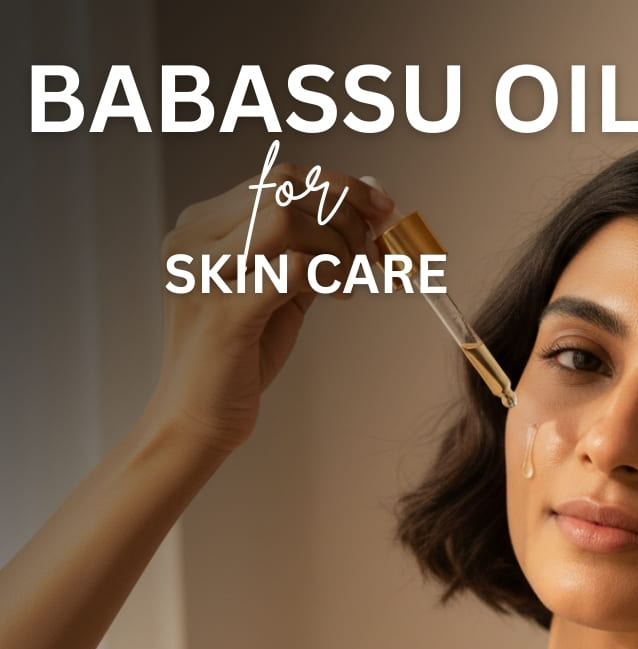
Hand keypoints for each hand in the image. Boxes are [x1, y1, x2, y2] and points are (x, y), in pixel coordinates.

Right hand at [151, 163, 393, 453]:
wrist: (199, 417)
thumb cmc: (239, 357)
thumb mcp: (281, 293)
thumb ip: (317, 251)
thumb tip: (369, 210)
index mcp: (202, 227)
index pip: (278, 178)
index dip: (339, 188)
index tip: (380, 206)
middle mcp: (192, 240)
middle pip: (283, 189)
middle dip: (344, 214)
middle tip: (369, 249)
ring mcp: (201, 273)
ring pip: (284, 219)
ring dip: (335, 245)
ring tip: (348, 278)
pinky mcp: (222, 312)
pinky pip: (288, 269)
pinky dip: (326, 273)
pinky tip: (338, 291)